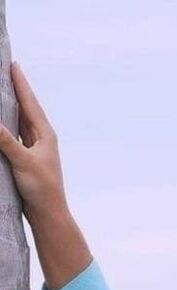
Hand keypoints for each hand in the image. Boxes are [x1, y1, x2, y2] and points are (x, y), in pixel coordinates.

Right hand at [0, 61, 68, 219]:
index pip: (30, 102)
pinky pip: (15, 136)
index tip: (13, 64)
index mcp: (45, 135)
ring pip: (20, 122)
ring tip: (1, 90)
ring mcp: (35, 149)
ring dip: (10, 107)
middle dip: (14, 90)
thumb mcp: (23, 162)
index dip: (20, 83)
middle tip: (4, 71)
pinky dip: (7, 126)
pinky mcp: (27, 160)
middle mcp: (41, 139)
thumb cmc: (42, 189)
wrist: (48, 214)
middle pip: (25, 108)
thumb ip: (6, 141)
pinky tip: (1, 122)